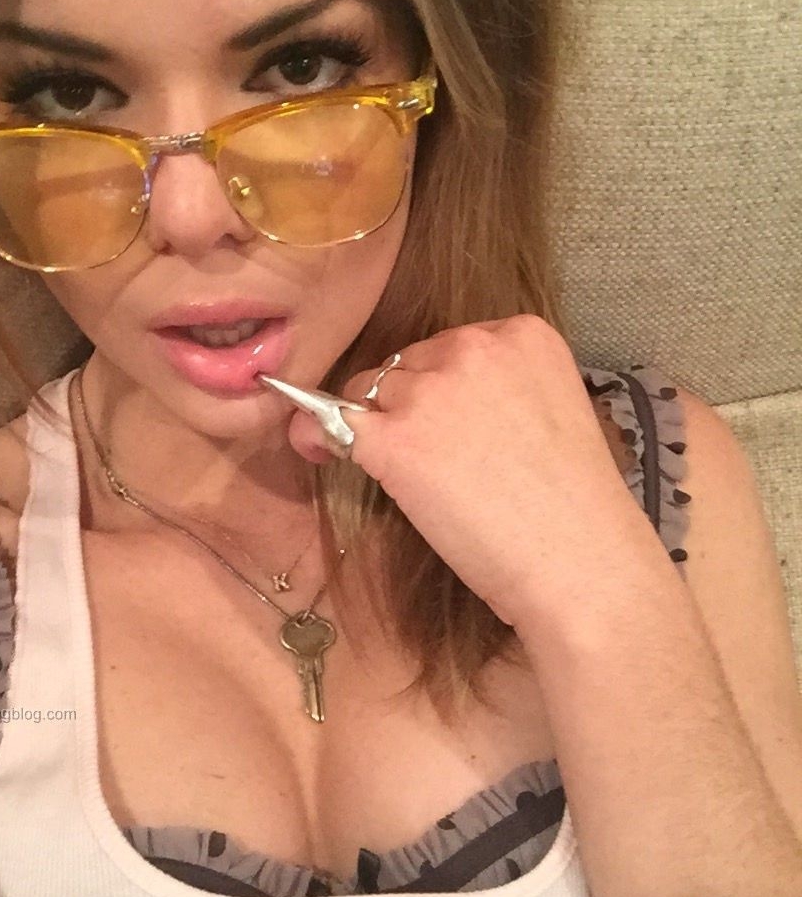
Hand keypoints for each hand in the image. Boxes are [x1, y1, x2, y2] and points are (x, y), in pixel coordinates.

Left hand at [281, 315, 656, 629]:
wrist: (579, 561)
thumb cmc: (575, 507)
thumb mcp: (553, 413)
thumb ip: (502, 390)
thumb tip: (440, 409)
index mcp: (523, 334)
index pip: (453, 345)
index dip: (441, 384)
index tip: (452, 423)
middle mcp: (473, 347)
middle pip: (407, 364)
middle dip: (408, 405)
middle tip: (433, 459)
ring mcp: (429, 390)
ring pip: (368, 390)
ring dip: (372, 424)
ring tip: (399, 471)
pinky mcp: (394, 437)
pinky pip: (333, 422)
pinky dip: (318, 437)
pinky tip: (320, 453)